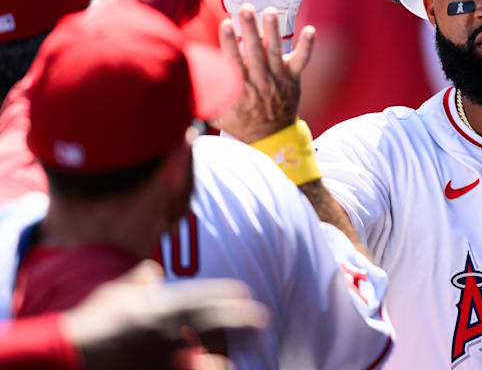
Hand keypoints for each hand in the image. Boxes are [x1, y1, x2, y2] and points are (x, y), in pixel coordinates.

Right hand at [61, 260, 265, 369]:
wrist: (69, 354)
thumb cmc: (91, 322)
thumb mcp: (114, 293)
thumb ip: (138, 281)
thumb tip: (151, 271)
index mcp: (161, 307)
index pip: (204, 297)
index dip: (227, 295)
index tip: (246, 293)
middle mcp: (169, 330)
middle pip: (215, 323)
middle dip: (242, 320)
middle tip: (262, 320)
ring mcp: (165, 355)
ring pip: (207, 353)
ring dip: (226, 353)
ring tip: (241, 353)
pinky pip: (189, 369)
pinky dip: (203, 367)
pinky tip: (216, 367)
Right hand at [211, 6, 314, 142]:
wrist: (270, 136)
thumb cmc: (239, 121)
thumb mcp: (216, 112)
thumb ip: (203, 95)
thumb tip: (180, 77)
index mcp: (240, 90)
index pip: (233, 62)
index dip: (230, 43)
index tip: (226, 25)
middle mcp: (260, 82)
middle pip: (255, 52)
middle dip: (250, 29)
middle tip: (246, 9)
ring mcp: (278, 79)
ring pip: (276, 52)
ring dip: (272, 31)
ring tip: (269, 12)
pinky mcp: (293, 78)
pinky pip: (302, 61)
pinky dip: (307, 46)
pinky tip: (310, 30)